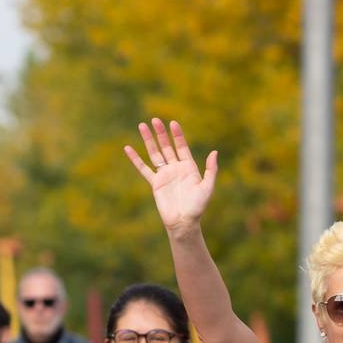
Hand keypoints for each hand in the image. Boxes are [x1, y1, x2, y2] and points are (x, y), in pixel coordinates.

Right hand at [125, 118, 218, 234]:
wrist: (184, 222)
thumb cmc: (198, 207)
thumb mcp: (208, 187)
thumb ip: (211, 170)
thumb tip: (214, 152)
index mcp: (189, 167)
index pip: (181, 146)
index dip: (177, 135)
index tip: (173, 123)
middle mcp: (176, 168)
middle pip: (167, 146)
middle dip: (161, 133)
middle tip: (155, 120)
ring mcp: (164, 175)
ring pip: (155, 153)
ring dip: (148, 140)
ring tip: (142, 125)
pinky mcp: (155, 183)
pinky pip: (143, 168)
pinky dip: (135, 159)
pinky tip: (128, 149)